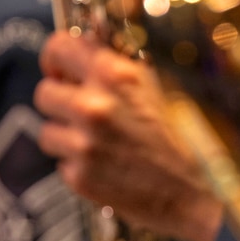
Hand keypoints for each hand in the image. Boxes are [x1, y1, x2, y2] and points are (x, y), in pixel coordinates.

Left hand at [35, 30, 223, 240]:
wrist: (195, 193)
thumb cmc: (181, 137)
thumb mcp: (154, 86)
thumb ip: (115, 65)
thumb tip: (85, 46)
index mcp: (114, 75)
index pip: (58, 48)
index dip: (55, 58)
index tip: (60, 69)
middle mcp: (94, 105)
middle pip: (44, 92)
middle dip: (59, 100)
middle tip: (79, 110)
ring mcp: (84, 144)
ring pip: (46, 131)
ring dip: (66, 135)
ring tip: (97, 142)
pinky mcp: (80, 177)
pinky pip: (62, 163)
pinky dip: (78, 164)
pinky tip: (106, 165)